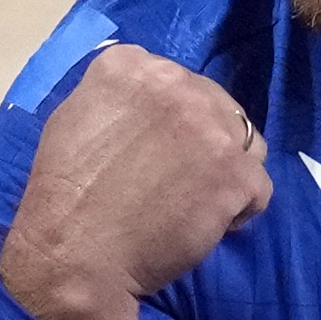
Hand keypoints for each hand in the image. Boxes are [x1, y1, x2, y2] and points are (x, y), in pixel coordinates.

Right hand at [0, 45, 271, 319]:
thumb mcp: (73, 118)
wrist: (73, 253)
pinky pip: (258, 188)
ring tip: (193, 201)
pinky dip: (237, 210)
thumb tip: (146, 102)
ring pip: (246, 143)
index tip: (154, 148)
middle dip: (204, 141)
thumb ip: (117, 99)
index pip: (175, 82)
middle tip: (175, 179)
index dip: (172, 120)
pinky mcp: (237, 173)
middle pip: (217, 107)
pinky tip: (203, 225)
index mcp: (132, 66)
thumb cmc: (62, 194)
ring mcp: (212, 128)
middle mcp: (177, 85)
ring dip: (227, 169)